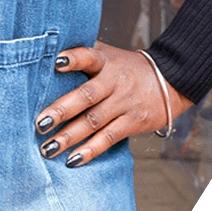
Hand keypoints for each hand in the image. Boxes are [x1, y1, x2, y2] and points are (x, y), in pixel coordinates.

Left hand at [33, 42, 192, 167]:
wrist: (171, 79)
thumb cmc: (128, 67)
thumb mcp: (109, 53)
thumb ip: (84, 51)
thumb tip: (50, 51)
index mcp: (105, 61)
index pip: (88, 56)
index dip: (73, 58)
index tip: (56, 62)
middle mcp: (114, 81)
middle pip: (87, 96)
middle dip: (62, 110)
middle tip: (40, 123)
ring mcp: (124, 103)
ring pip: (94, 121)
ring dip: (70, 136)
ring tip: (48, 147)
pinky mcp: (133, 122)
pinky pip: (109, 138)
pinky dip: (90, 150)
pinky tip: (72, 159)